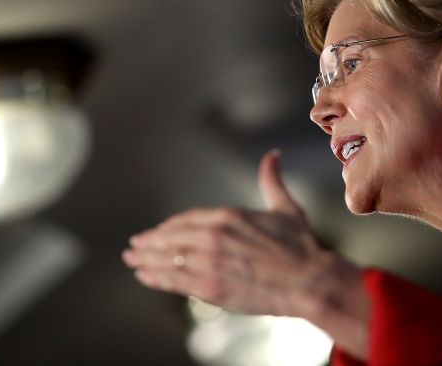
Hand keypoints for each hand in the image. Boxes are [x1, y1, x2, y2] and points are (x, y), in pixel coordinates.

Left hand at [122, 150, 358, 318]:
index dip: (168, 227)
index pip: (186, 219)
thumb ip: (272, 182)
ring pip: (168, 258)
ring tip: (132, 262)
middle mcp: (213, 236)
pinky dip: (155, 277)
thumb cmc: (301, 248)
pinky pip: (173, 280)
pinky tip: (144, 276)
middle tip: (133, 247)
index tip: (158, 232)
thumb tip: (272, 156)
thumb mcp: (286, 208)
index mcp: (227, 216)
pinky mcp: (209, 285)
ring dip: (146, 260)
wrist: (309, 281)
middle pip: (171, 237)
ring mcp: (208, 261)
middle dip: (149, 242)